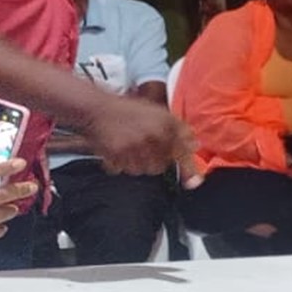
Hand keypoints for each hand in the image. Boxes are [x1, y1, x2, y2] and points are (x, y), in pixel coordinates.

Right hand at [81, 96, 196, 181]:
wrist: (96, 108)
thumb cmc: (127, 110)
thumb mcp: (158, 112)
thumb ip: (178, 129)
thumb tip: (195, 145)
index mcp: (166, 124)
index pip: (182, 151)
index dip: (189, 169)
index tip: (195, 182)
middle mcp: (153, 135)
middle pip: (161, 166)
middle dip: (154, 162)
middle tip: (144, 150)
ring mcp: (134, 146)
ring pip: (143, 171)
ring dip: (138, 165)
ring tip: (130, 149)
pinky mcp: (116, 154)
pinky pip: (123, 170)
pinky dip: (120, 166)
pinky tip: (118, 152)